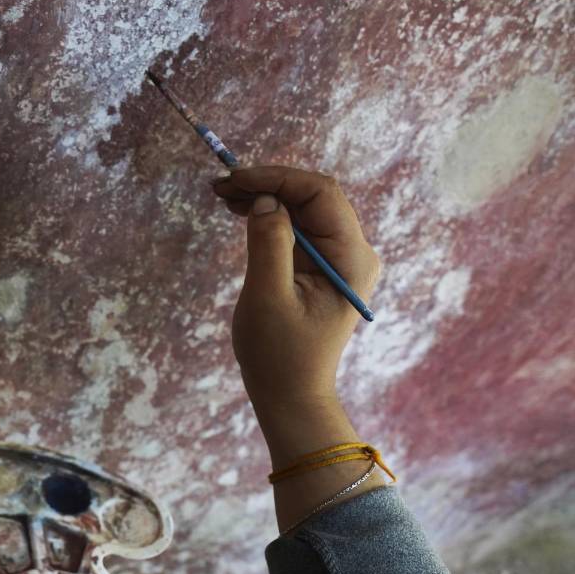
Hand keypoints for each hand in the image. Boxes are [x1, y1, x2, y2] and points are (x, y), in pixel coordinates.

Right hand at [213, 166, 380, 485]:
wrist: (290, 394)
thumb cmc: (279, 354)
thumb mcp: (268, 298)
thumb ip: (269, 244)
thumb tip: (264, 201)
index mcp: (351, 258)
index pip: (321, 194)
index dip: (278, 179)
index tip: (235, 181)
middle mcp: (354, 251)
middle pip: (314, 196)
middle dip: (269, 183)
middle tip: (220, 186)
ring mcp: (339, 258)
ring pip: (304, 207)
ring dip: (265, 195)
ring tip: (223, 195)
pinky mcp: (322, 265)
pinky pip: (298, 226)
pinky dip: (269, 215)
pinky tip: (240, 210)